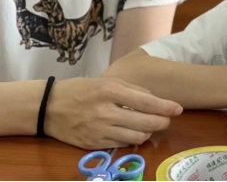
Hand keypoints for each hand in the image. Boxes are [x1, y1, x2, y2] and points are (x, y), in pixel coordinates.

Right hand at [46, 77, 182, 149]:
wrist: (48, 107)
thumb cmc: (80, 90)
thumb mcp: (106, 82)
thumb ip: (131, 89)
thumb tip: (154, 100)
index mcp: (110, 91)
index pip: (146, 102)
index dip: (165, 107)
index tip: (178, 109)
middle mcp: (106, 112)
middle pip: (145, 122)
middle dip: (162, 122)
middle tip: (166, 120)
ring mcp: (100, 130)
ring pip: (136, 137)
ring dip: (148, 132)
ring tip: (149, 126)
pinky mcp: (94, 144)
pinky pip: (122, 144)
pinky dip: (132, 139)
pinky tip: (132, 132)